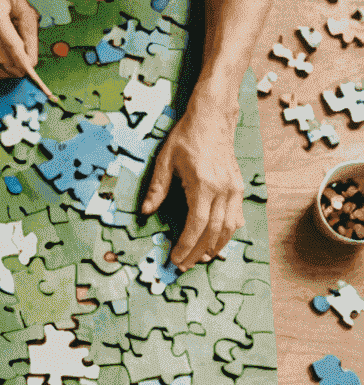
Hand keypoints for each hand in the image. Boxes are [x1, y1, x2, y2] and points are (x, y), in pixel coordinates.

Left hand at [141, 105, 244, 269]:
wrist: (212, 119)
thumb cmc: (186, 137)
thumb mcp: (165, 160)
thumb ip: (157, 188)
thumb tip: (145, 211)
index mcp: (203, 184)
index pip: (196, 225)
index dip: (186, 245)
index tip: (175, 258)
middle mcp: (223, 189)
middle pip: (213, 231)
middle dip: (198, 252)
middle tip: (185, 265)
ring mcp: (234, 188)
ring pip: (229, 227)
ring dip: (216, 246)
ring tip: (201, 258)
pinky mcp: (239, 186)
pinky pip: (237, 216)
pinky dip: (229, 232)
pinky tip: (218, 241)